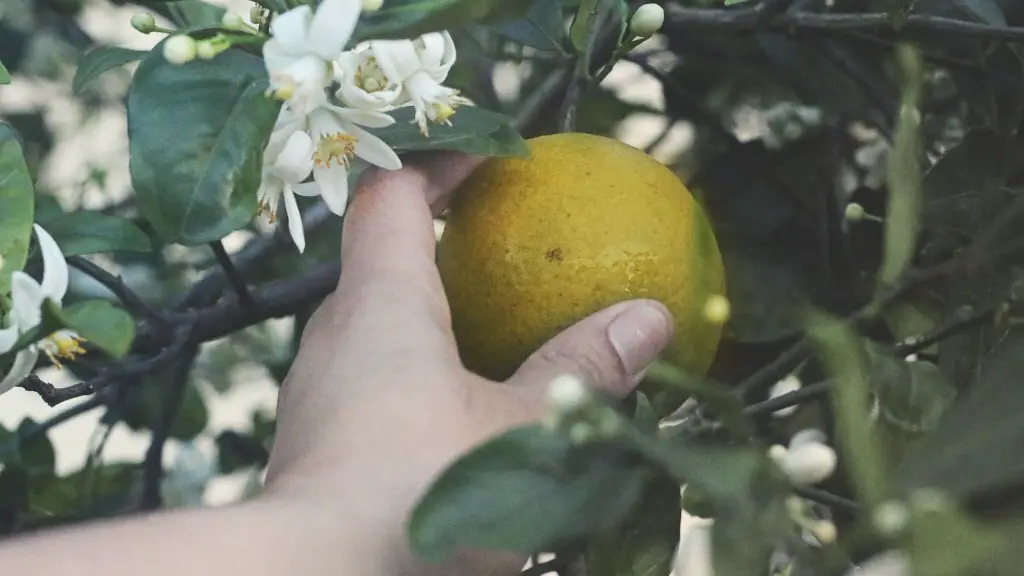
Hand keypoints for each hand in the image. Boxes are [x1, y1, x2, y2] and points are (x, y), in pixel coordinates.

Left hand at [262, 153, 674, 575]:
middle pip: (380, 258)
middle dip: (438, 244)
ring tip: (489, 332)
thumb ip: (580, 368)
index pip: (393, 195)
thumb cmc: (417, 493)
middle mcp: (335, 335)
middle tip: (501, 247)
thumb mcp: (522, 428)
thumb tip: (648, 319)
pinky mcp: (316, 443)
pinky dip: (412, 373)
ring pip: (372, 327)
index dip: (437, 163)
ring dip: (426, 316)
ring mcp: (318, 392)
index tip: (488, 159)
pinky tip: (455, 414)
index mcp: (381, 303)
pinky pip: (366, 381)